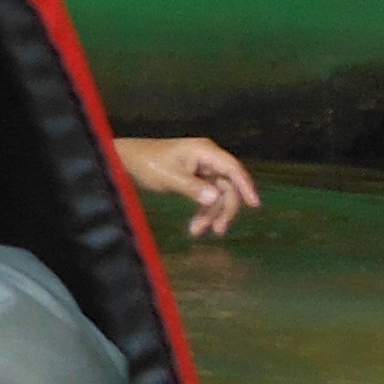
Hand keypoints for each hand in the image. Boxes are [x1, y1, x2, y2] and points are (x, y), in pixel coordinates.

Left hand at [118, 133, 259, 237]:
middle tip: (218, 230)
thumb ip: (192, 187)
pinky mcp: (197, 180)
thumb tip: (215, 198)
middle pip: (228, 186)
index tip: (254, 204)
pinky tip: (196, 227)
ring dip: (211, 213)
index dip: (245, 185)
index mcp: (205, 151)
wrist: (129, 161)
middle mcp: (208, 159)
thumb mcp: (169, 176)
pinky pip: (207, 197)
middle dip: (224, 208)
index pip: (232, 168)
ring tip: (196, 231)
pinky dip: (203, 211)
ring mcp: (203, 170)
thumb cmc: (148, 162)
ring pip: (218, 195)